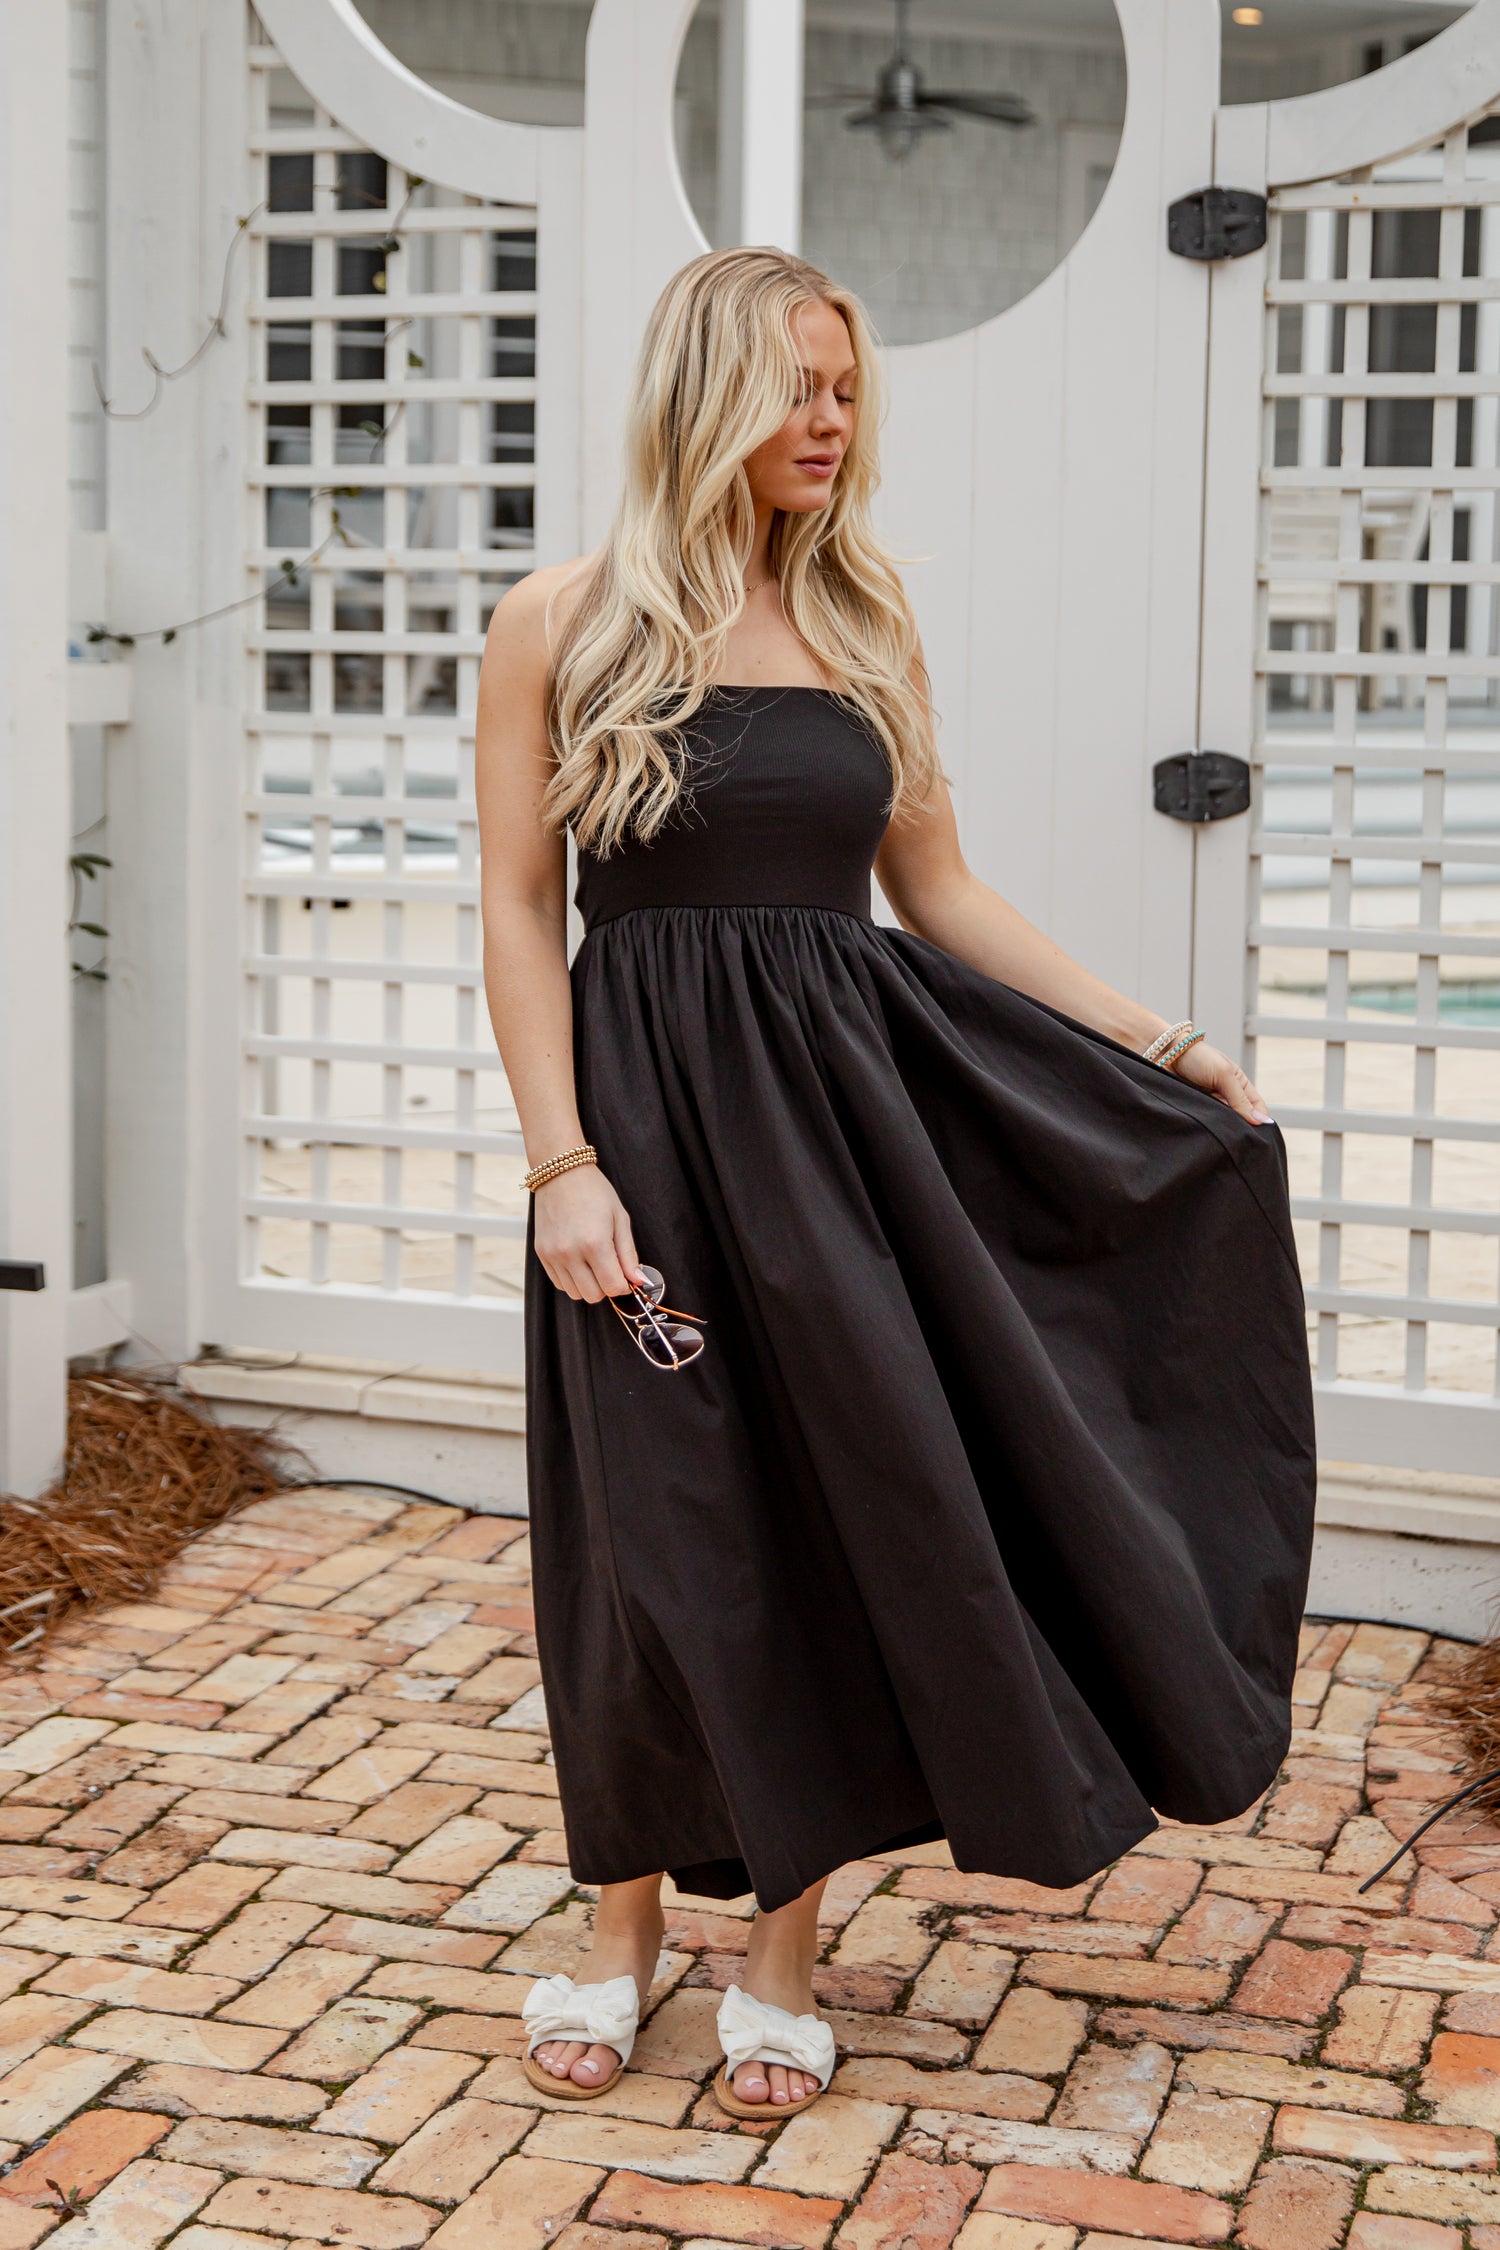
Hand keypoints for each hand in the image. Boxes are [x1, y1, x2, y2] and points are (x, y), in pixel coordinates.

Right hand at [532, 1164, 646, 1300]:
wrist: (561, 1174)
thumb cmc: (594, 1192)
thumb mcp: (620, 1219)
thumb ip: (629, 1254)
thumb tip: (638, 1280)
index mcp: (594, 1243)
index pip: (612, 1287)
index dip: (623, 1286)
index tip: (626, 1277)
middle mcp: (570, 1253)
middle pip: (593, 1295)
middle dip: (606, 1287)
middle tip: (610, 1268)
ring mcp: (553, 1255)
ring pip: (575, 1293)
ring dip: (588, 1285)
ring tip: (593, 1263)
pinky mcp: (542, 1254)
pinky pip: (559, 1283)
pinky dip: (572, 1280)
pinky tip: (579, 1262)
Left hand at [1166, 1038, 1271, 1124]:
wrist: (1165, 1054)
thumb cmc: (1197, 1057)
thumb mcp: (1224, 1074)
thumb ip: (1240, 1098)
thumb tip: (1260, 1121)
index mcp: (1240, 1085)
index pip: (1257, 1108)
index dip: (1260, 1120)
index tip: (1256, 1134)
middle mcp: (1227, 1097)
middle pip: (1240, 1119)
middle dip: (1239, 1127)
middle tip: (1236, 1135)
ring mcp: (1211, 1105)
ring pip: (1222, 1124)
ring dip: (1221, 1127)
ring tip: (1217, 1127)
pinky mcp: (1197, 1111)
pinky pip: (1206, 1124)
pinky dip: (1207, 1127)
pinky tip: (1205, 1127)